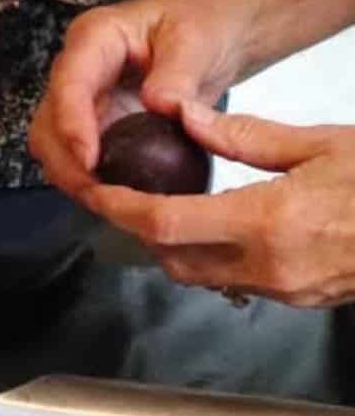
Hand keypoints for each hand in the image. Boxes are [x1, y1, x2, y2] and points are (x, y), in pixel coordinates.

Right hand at [30, 0, 250, 197]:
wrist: (220, 30)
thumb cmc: (206, 21)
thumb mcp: (198, 41)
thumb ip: (178, 75)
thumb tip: (160, 107)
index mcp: (95, 38)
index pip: (68, 84)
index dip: (71, 125)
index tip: (89, 160)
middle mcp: (79, 69)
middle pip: (48, 122)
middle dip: (66, 161)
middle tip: (98, 193)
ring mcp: (86, 98)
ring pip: (55, 145)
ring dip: (73, 175)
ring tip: (107, 199)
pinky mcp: (99, 123)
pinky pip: (80, 156)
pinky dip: (92, 178)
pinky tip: (118, 194)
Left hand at [81, 101, 354, 306]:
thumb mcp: (322, 143)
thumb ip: (246, 136)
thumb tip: (186, 117)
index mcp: (270, 221)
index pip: (162, 223)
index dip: (117, 207)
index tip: (93, 188)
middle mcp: (270, 266)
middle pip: (170, 258)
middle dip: (141, 230)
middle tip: (125, 193)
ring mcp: (286, 289)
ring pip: (200, 276)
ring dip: (175, 246)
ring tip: (167, 206)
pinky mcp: (300, 299)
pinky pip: (235, 283)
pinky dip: (213, 257)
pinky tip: (218, 226)